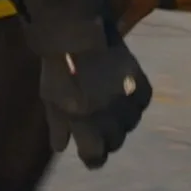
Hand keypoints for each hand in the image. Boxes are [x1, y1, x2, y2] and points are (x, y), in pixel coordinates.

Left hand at [39, 27, 151, 168]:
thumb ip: (57, 126)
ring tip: (109, 111)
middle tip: (97, 131)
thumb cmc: (56, 66)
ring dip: (120, 123)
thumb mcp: (49, 99)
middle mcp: (109, 116)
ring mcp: (126, 100)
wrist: (75, 31)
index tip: (89, 156)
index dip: (92, 158)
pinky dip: (133, 104)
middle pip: (114, 142)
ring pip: (129, 125)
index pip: (95, 156)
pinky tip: (124, 97)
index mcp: (85, 122)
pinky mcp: (139, 82)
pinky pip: (141, 103)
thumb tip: (62, 148)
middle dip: (105, 140)